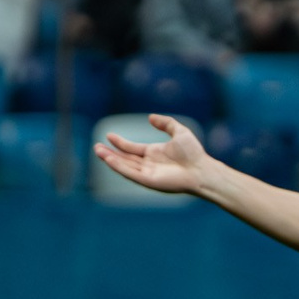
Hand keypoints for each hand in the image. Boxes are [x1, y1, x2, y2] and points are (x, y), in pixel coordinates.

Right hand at [95, 113, 215, 195]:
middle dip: (110, 153)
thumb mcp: (180, 132)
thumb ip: (166, 123)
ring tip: (98, 151)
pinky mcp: (149, 181)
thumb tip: (150, 117)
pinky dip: (119, 168)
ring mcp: (148, 173)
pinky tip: (109, 160)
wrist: (202, 169)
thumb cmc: (194, 153)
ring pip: (125, 166)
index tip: (109, 136)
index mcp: (154, 153)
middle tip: (96, 147)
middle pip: (125, 158)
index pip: (132, 148)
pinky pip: (131, 174)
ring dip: (111, 160)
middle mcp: (149, 164)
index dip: (120, 143)